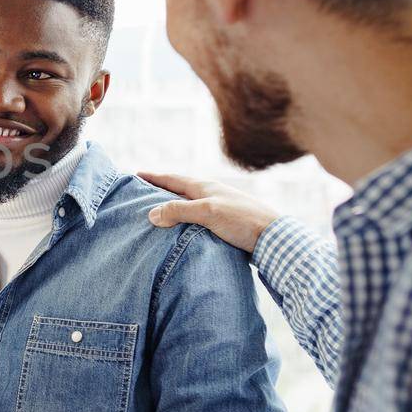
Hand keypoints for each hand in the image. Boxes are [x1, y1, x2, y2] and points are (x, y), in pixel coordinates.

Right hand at [140, 171, 281, 253]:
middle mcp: (212, 194)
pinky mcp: (227, 223)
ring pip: (190, 204)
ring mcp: (220, 208)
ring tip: (161, 211)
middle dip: (162, 189)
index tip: (137, 174)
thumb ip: (179, 211)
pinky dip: (186, 219)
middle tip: (144, 191)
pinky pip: (199, 218)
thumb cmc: (242, 220)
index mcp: (205, 187)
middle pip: (181, 189)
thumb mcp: (207, 212)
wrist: (274, 237)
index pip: (173, 180)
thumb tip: (151, 214)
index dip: (155, 178)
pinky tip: (184, 228)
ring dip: (175, 205)